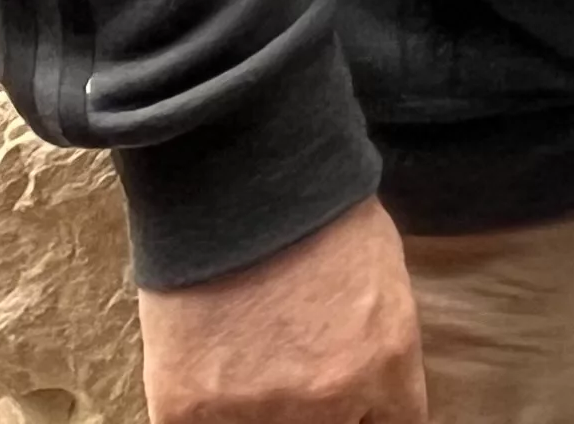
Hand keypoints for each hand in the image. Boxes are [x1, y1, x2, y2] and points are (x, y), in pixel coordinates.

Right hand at [137, 195, 422, 423]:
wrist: (234, 174)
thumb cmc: (315, 207)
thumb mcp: (381, 273)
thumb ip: (375, 344)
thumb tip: (366, 383)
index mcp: (385, 360)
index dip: (369, 413)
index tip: (355, 404)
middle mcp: (329, 399)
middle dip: (321, 409)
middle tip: (296, 367)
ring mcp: (257, 411)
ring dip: (258, 408)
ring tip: (249, 356)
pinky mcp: (188, 411)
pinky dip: (205, 412)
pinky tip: (208, 372)